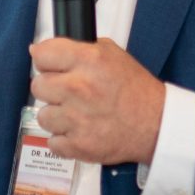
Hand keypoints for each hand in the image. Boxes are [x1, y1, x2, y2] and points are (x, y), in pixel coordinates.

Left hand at [28, 37, 163, 165]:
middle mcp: (80, 88)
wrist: (156, 125)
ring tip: (77, 114)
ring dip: (58, 116)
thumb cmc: (136, 91)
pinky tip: (80, 131)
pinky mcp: (78, 144)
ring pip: (43, 116)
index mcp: (89, 61)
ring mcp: (77, 119)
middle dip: (51, 89)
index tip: (50, 66)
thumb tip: (43, 49)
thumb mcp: (113, 55)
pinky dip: (65, 139)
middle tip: (67, 92)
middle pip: (38, 85)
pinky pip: (53, 141)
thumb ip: (80, 49)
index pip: (41, 54)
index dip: (46, 60)